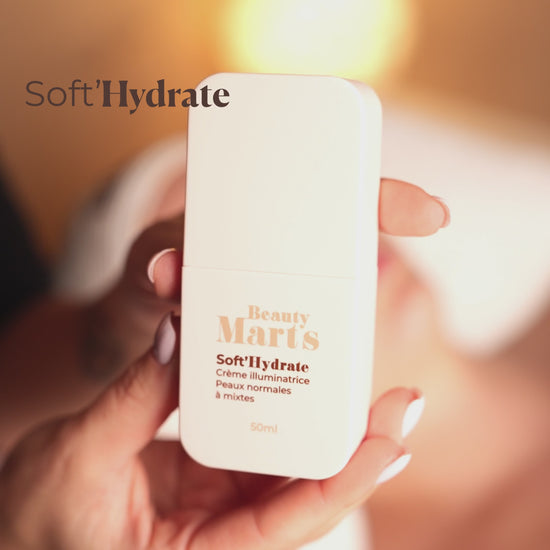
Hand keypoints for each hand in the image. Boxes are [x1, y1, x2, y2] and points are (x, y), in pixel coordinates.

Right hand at [0, 315, 423, 549]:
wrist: (18, 524)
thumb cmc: (38, 522)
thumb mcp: (80, 460)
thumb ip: (132, 401)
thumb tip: (180, 340)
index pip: (292, 521)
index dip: (346, 479)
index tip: (389, 438)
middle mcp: (223, 527)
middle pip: (305, 484)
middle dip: (352, 442)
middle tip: (392, 396)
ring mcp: (218, 493)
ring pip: (283, 454)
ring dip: (315, 416)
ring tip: (350, 372)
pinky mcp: (207, 466)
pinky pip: (248, 430)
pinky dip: (266, 398)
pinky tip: (287, 368)